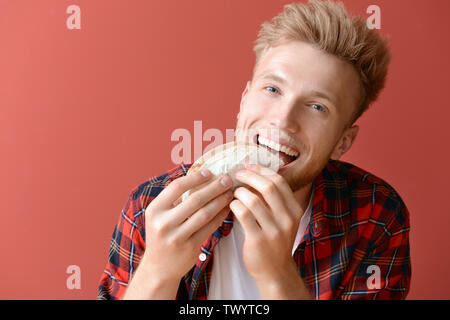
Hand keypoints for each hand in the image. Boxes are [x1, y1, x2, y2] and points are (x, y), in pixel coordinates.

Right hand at [141, 169, 232, 281]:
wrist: (158, 268)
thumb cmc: (162, 235)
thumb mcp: (159, 216)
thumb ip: (173, 199)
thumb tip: (196, 175)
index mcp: (155, 210)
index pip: (177, 187)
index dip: (195, 177)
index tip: (209, 172)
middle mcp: (163, 223)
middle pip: (195, 199)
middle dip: (214, 187)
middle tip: (227, 179)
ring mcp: (176, 236)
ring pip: (204, 213)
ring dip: (220, 201)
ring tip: (230, 193)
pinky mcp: (189, 247)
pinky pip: (209, 227)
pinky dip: (220, 216)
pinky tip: (227, 209)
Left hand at [230, 163, 303, 284]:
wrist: (275, 271)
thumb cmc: (274, 241)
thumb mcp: (282, 219)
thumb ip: (273, 199)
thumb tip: (254, 171)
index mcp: (295, 209)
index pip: (279, 181)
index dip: (262, 170)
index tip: (249, 165)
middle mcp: (287, 219)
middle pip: (268, 187)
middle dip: (249, 176)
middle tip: (237, 174)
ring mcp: (274, 230)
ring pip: (253, 200)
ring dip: (240, 192)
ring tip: (234, 193)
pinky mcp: (258, 240)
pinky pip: (243, 214)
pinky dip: (235, 205)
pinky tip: (232, 206)